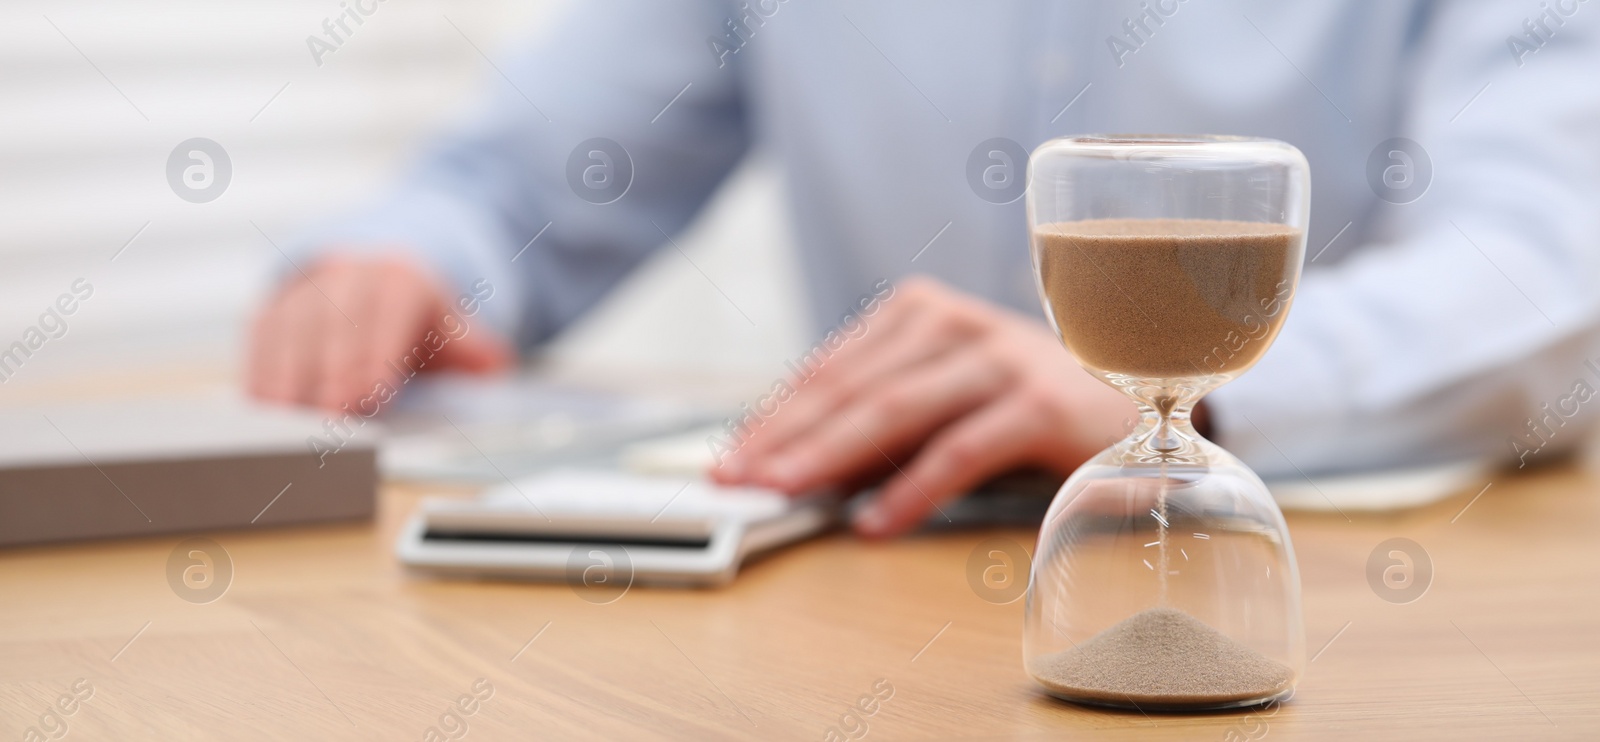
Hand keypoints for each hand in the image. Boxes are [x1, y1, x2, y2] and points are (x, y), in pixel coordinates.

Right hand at [248, 252, 512, 410]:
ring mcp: (308, 287)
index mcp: (401, 280)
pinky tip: (260, 405)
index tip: (367, 398)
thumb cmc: (419, 322)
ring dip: (286, 376)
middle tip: (326, 420)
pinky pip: (262, 334)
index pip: (386, 318)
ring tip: (286, 421)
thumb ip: (474, 351)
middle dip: (329, 374)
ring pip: (291, 329)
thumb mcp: (454, 330)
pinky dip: (259, 369)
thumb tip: (492, 365)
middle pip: (334, 324)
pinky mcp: (274, 306)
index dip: (374, 358)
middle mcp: (350, 275)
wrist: (379, 280)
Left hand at [709, 276, 1138, 537]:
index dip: (773, 416)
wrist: (1138, 402)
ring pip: (893, 411)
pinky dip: (911, 490)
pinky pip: (959, 450)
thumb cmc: (1025, 405)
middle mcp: (955, 323)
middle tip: (737, 482)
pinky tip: (874, 524)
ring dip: (829, 458)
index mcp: (920, 313)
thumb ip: (882, 422)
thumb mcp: (944, 399)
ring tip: (784, 495)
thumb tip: (795, 467)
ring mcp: (999, 358)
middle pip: (850, 387)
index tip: (728, 459)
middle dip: (784, 438)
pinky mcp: (1039, 403)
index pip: (829, 368)